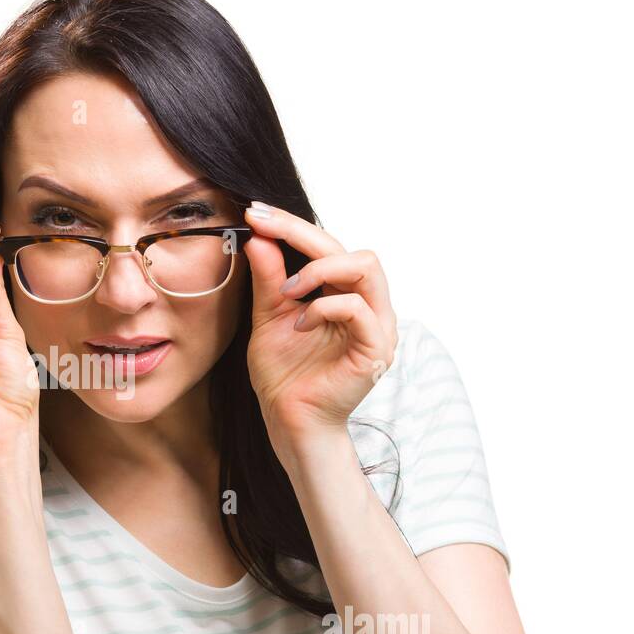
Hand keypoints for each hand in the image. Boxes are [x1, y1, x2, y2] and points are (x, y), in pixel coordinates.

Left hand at [241, 202, 397, 441]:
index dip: (292, 225)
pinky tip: (300, 323)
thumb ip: (268, 279)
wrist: (288, 421)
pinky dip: (324, 307)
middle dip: (300, 233)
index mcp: (345, 295)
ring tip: (286, 293)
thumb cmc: (283, 374)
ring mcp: (377, 326)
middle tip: (261, 228)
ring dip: (318, 270)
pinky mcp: (376, 348)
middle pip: (349, 248)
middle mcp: (368, 306)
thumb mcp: (268, 317)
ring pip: (365, 266)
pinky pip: (358, 308)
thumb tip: (257, 236)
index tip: (255, 213)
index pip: (328, 246)